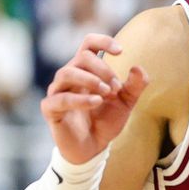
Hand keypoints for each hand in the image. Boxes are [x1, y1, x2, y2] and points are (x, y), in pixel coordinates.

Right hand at [41, 34, 148, 163]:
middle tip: (116, 88)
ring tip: (106, 93)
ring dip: (90, 80)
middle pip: (82, 57)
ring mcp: (57, 91)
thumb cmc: (106, 120)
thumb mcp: (126, 103)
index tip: (121, 51)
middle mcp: (69, 76)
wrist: (93, 148)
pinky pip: (60, 99)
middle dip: (103, 69)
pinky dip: (79, 99)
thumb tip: (138, 68)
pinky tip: (96, 102)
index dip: (103, 41)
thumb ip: (135, 86)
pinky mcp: (50, 109)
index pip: (89, 44)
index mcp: (86, 70)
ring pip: (66, 73)